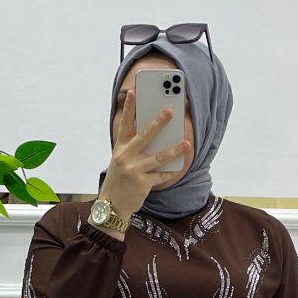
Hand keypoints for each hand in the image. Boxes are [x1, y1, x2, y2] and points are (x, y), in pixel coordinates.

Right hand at [99, 87, 189, 217]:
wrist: (111, 205)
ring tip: (186, 144)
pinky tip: (179, 167)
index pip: (125, 125)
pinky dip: (170, 172)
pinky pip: (160, 175)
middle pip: (144, 136)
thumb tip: (155, 137)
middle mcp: (126, 157)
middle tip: (170, 111)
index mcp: (120, 149)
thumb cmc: (119, 180)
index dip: (129, 109)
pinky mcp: (142, 183)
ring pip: (158, 157)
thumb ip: (133, 148)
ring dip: (174, 150)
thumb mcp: (121, 161)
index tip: (133, 93)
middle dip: (158, 122)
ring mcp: (134, 170)